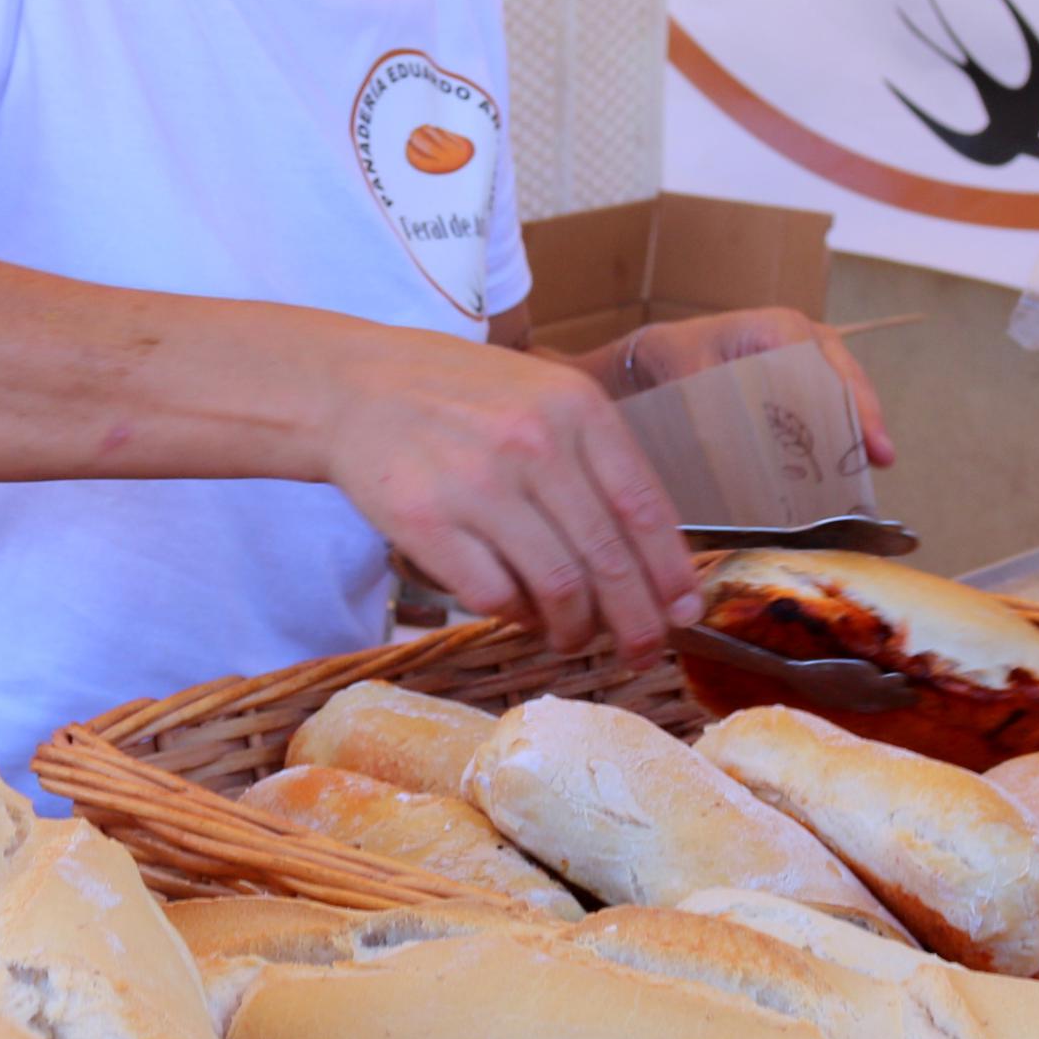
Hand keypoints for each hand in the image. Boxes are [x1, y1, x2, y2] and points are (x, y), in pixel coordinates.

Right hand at [320, 332, 698, 658]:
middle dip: (635, 621)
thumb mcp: (543, 398)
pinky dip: (516, 617)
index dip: (669, 571)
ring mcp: (477, 483)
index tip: (683, 611)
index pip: (644, 507)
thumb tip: (655, 557)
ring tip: (573, 638)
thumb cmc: (460, 399)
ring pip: (557, 586)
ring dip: (575, 629)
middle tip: (640, 650)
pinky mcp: (426, 522)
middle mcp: (532, 442)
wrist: (356, 387)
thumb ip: (597, 461)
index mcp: (575, 407)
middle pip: (608, 558)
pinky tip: (519, 613)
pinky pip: (494, 595)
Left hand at [616, 307, 898, 468]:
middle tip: (881, 457)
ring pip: (844, 390)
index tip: (862, 434)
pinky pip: (831, 401)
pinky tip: (849, 463)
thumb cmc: (676, 357)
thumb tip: (726, 437)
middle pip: (844, 376)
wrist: (664, 355)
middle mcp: (802, 337)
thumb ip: (704, 395)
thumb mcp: (683, 368)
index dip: (847, 398)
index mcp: (777, 327)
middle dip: (864, 417)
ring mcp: (809, 357)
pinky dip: (840, 430)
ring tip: (877, 463)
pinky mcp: (804, 381)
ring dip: (858, 427)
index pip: (822, 364)